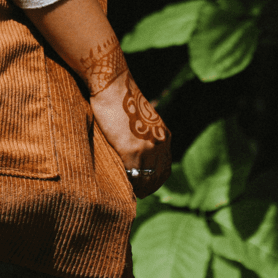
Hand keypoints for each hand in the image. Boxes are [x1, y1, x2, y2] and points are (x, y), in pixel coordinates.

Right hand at [90, 70, 170, 198]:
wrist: (112, 84)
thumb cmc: (120, 97)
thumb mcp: (142, 118)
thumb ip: (144, 135)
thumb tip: (135, 150)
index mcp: (164, 135)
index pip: (165, 167)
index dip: (155, 179)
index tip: (144, 185)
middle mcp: (161, 143)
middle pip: (157, 176)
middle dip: (147, 187)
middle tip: (136, 193)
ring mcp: (147, 148)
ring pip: (145, 178)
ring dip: (137, 187)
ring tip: (128, 191)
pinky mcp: (131, 150)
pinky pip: (130, 174)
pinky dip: (126, 182)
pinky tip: (119, 183)